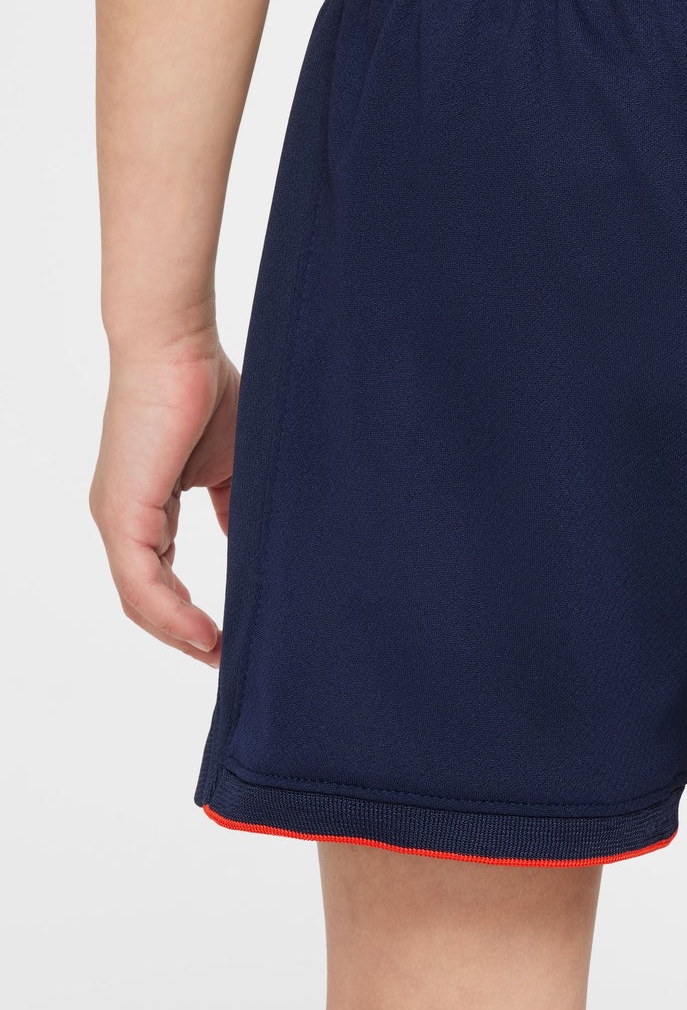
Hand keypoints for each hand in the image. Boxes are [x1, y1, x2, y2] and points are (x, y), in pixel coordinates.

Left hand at [90, 335, 238, 664]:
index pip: (159, 579)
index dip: (191, 616)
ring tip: (221, 656)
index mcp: (143, 508)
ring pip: (140, 600)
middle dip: (185, 637)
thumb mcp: (231, 466)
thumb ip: (234, 509)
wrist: (178, 347)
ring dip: (180, 635)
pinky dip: (173, 613)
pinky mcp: (122, 511)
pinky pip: (143, 581)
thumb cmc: (207, 391)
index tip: (231, 641)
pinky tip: (206, 633)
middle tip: (229, 662)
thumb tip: (246, 541)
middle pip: (145, 601)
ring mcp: (116, 517)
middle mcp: (121, 519)